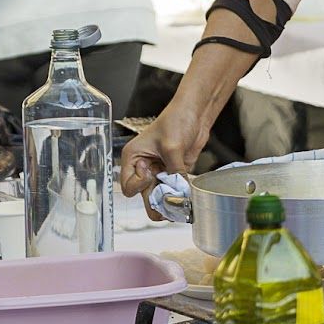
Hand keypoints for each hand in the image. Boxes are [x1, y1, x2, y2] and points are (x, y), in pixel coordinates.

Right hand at [118, 96, 211, 220]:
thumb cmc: (176, 120)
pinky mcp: (174, 172)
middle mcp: (144, 167)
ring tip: (178, 208)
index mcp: (133, 157)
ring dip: (168, 202)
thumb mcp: (172, 147)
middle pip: (144, 194)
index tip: (151, 174)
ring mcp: (160, 170)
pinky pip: (174, 189)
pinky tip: (186, 199)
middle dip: (155, 203)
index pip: (128, 185)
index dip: (139, 185)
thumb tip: (180, 192)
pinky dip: (179, 196)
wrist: (195, 113)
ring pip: (159, 195)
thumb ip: (175, 172)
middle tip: (166, 210)